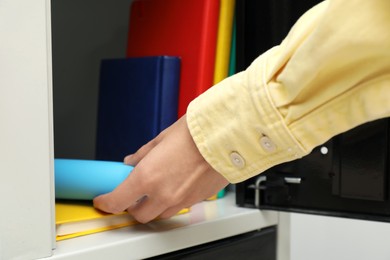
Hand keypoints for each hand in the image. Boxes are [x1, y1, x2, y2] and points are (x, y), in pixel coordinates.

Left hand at [93, 116, 228, 222]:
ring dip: (154, 206)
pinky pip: (179, 207)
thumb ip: (143, 154)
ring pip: (160, 214)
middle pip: (139, 214)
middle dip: (132, 207)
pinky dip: (173, 201)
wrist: (225, 136)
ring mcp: (181, 199)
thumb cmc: (195, 133)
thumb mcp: (161, 139)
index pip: (118, 201)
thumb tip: (132, 161)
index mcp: (147, 177)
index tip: (104, 200)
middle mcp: (163, 193)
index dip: (106, 203)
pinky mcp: (197, 200)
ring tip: (157, 189)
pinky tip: (177, 185)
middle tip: (133, 193)